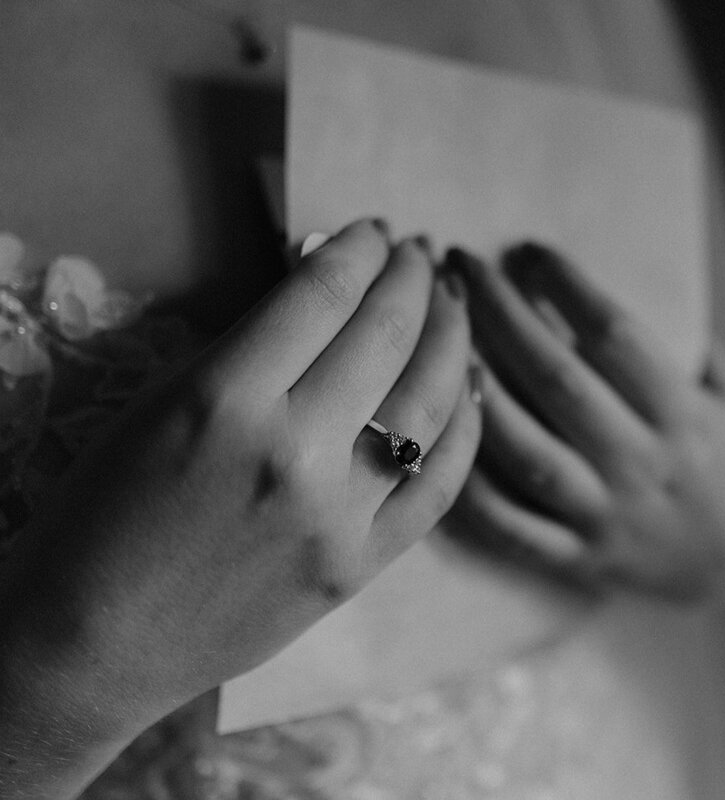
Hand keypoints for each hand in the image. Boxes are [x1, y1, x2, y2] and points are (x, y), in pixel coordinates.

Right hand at [0, 219, 480, 795]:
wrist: (96, 638)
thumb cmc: (106, 512)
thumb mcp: (162, 403)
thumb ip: (251, 346)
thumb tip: (327, 288)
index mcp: (224, 398)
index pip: (321, 295)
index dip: (358, 249)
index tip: (375, 231)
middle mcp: (291, 451)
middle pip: (386, 337)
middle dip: (412, 279)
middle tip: (420, 254)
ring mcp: (337, 515)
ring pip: (430, 404)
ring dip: (451, 340)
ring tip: (452, 308)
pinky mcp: (361, 566)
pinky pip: (441, 486)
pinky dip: (464, 429)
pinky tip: (468, 391)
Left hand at [444, 244, 724, 601]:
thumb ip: (687, 342)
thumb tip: (624, 270)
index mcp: (683, 415)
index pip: (616, 336)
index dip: (567, 285)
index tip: (528, 249)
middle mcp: (641, 463)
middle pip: (557, 379)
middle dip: (502, 314)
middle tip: (458, 263)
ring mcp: (605, 514)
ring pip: (527, 451)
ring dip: (478, 391)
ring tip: (437, 338)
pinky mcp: (576, 557)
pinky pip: (511, 526)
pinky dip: (470, 486)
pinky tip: (437, 434)